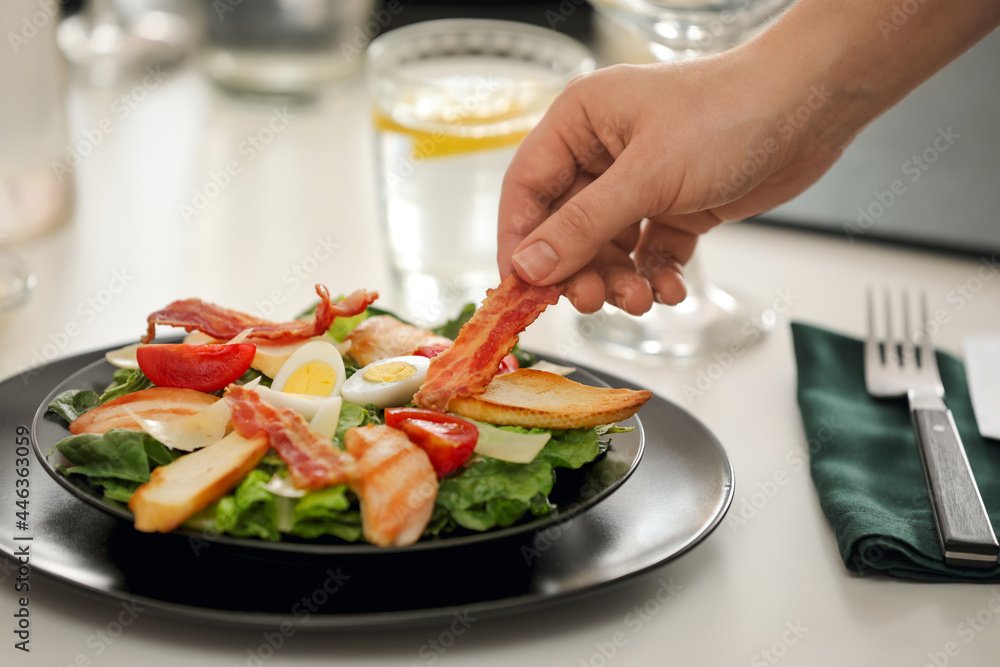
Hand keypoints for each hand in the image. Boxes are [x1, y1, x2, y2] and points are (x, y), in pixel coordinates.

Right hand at [497, 55, 845, 314]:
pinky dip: (655, 275)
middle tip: (592, 301)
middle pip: (565, 227)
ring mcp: (639, 181)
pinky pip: (647, 253)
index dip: (519, 243)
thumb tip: (528, 266)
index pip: (527, 190)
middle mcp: (602, 152)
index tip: (520, 290)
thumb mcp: (647, 176)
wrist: (810, 110)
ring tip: (641, 298)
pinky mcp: (674, 205)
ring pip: (607, 248)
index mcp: (580, 123)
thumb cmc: (730, 114)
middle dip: (579, 270)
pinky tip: (670, 286)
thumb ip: (583, 227)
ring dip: (619, 281)